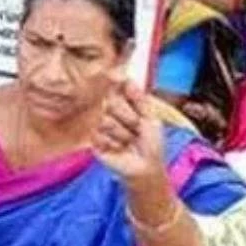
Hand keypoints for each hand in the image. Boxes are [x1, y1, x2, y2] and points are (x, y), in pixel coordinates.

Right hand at [92, 70, 165, 184]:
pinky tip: (119, 148)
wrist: (145, 167)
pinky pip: (99, 135)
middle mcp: (110, 110)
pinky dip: (113, 143)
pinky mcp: (93, 140)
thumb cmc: (151, 142)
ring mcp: (100, 125)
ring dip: (122, 133)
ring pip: (105, 120)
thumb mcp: (151, 118)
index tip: (123, 86)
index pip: (115, 87)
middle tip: (136, 127)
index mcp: (124, 102)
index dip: (118, 86)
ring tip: (128, 141)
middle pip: (110, 102)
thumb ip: (140, 99)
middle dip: (128, 117)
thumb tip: (128, 79)